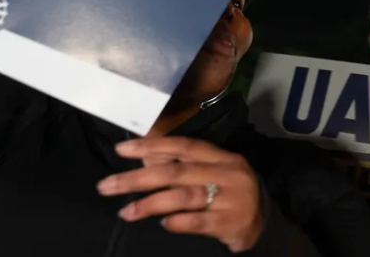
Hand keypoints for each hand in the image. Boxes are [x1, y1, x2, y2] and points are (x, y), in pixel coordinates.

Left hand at [98, 137, 264, 252]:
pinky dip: (177, 221)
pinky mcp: (229, 222)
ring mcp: (230, 198)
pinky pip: (198, 221)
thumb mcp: (211, 175)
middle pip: (177, 172)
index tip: (121, 149)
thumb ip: (181, 167)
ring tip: (125, 212)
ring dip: (150, 204)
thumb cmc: (230, 195)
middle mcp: (226, 173)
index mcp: (221, 157)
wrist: (263, 223)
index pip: (184, 146)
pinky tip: (162, 223)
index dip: (152, 146)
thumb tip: (143, 159)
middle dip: (138, 178)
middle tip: (107, 185)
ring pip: (184, 196)